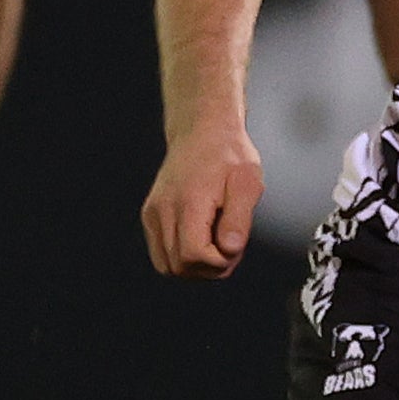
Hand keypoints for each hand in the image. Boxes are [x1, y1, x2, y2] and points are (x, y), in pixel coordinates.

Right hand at [144, 124, 265, 279]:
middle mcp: (163, 210)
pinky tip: (202, 237)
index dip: (219, 262)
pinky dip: (183, 256)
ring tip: (216, 240)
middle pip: (180, 267)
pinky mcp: (150, 216)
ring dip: (197, 265)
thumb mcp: (248, 182)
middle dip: (210, 267)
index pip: (193, 255)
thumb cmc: (228, 154)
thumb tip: (229, 249)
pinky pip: (163, 255)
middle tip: (230, 243)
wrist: (202, 132)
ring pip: (169, 266)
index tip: (235, 245)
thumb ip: (239, 219)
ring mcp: (153, 214)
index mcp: (188, 202)